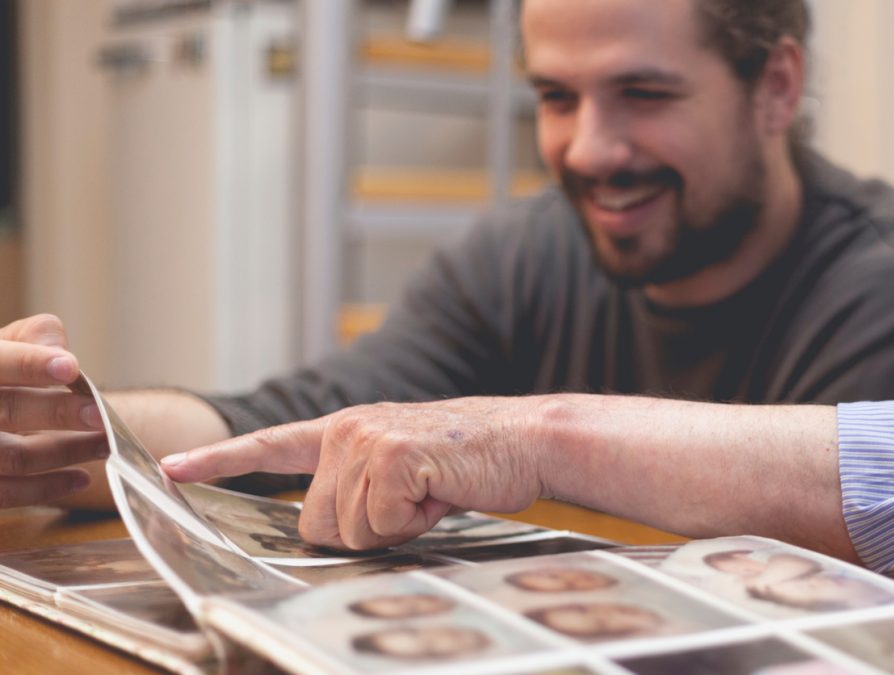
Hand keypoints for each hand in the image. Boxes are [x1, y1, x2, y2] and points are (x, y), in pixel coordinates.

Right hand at [0, 315, 110, 507]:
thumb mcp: (3, 346)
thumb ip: (30, 338)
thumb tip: (59, 348)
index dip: (30, 364)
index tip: (71, 367)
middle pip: (8, 410)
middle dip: (58, 413)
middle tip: (102, 414)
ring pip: (14, 456)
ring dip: (67, 450)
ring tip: (106, 443)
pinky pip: (8, 493)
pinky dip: (47, 487)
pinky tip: (81, 477)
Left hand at [161, 399, 545, 549]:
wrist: (527, 440)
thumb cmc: (472, 462)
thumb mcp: (405, 470)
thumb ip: (360, 487)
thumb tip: (329, 529)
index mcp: (346, 429)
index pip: (272, 444)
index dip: (219, 461)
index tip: (170, 470)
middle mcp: (346, 428)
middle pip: (314, 523)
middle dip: (363, 530)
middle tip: (413, 503)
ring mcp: (366, 439)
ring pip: (345, 529)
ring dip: (393, 528)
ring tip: (431, 494)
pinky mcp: (392, 456)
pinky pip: (378, 524)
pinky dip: (413, 523)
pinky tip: (439, 493)